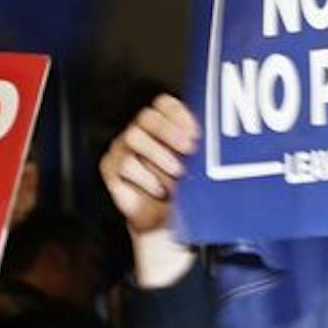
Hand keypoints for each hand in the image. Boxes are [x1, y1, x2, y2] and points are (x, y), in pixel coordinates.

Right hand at [100, 95, 199, 287]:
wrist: (162, 224)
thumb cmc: (182, 190)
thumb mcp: (197, 168)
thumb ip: (201, 150)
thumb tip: (218, 139)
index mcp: (161, 124)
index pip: (164, 104)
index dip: (180, 114)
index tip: (197, 132)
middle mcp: (139, 131)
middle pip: (148, 116)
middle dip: (170, 131)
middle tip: (189, 149)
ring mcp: (122, 147)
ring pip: (134, 136)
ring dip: (159, 155)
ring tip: (176, 174)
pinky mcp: (110, 167)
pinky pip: (124, 164)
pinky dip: (146, 177)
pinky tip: (159, 189)